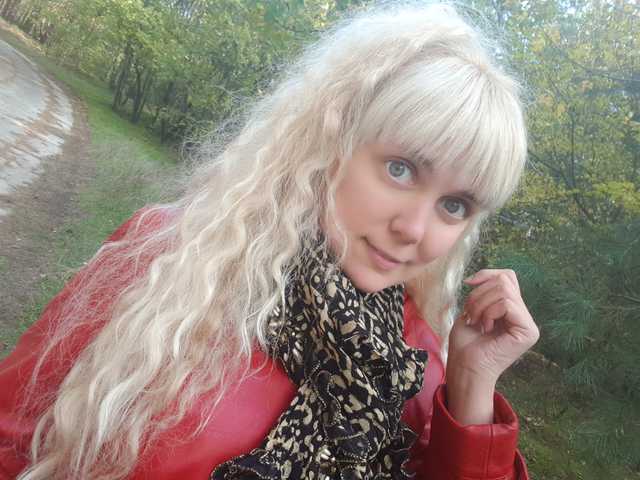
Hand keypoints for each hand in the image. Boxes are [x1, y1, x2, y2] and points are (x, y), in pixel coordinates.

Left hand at [445, 269, 538, 423]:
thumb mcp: (472, 308)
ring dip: (480, 304)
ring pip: (504, 291)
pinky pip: (507, 304)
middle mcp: (524, 316)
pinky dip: (489, 312)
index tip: (468, 284)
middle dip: (479, 294)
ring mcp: (529, 324)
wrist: (465, 367)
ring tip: (476, 322)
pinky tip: (485, 328)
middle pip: (504, 281)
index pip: (507, 277)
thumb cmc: (465, 343)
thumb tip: (481, 276)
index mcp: (512, 309)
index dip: (487, 274)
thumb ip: (484, 290)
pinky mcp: (528, 332)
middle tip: (471, 315)